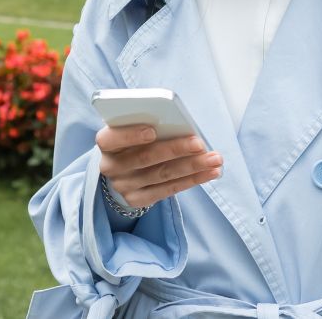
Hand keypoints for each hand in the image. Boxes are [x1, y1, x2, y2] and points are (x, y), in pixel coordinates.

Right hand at [96, 125, 222, 208]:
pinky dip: (193, 180)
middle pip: (145, 158)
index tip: (153, 130)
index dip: (131, 135)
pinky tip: (210, 172)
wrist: (122, 168)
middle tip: (200, 144)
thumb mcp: (133, 127)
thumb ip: (147, 122)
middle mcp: (112, 167)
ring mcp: (124, 186)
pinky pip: (169, 190)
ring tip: (215, 159)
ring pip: (162, 175)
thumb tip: (178, 123)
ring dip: (192, 166)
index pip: (111, 139)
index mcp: (107, 143)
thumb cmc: (134, 139)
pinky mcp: (138, 200)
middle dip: (176, 149)